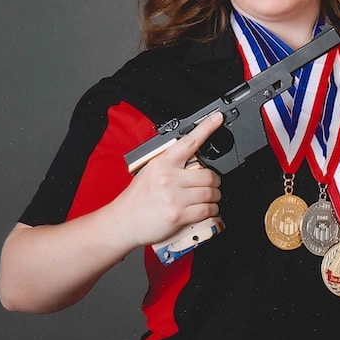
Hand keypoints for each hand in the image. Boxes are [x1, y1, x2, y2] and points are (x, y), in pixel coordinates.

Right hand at [114, 112, 223, 247]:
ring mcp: (174, 197)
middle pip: (208, 174)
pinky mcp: (178, 215)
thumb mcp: (149, 171)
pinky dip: (212, 211)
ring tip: (209, 199)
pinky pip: (207, 209)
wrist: (122, 221)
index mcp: (162, 163)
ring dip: (215, 197)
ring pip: (210, 193)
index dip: (206, 128)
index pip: (188, 142)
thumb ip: (169, 164)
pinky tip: (208, 210)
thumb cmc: (136, 198)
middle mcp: (168, 178)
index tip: (217, 118)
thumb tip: (192, 158)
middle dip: (214, 181)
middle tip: (211, 185)